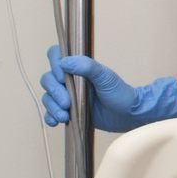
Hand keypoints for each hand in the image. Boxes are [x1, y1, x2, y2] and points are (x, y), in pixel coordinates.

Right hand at [39, 45, 176, 131]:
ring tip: (65, 116)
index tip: (63, 77)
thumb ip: (87, 66)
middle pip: (48, 79)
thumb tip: (65, 62)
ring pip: (48, 97)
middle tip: (67, 102)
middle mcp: (70, 80)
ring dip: (52, 107)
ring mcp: (68, 96)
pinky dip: (50, 117)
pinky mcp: (68, 111)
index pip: (56, 56)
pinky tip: (56, 121)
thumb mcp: (106, 77)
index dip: (54, 64)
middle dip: (55, 92)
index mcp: (78, 67)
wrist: (128, 115)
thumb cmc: (120, 93)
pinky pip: (51, 113)